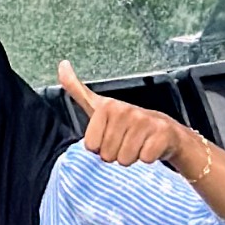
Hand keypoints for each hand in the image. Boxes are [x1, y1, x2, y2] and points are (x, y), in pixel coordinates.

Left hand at [56, 65, 179, 167]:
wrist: (162, 130)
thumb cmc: (126, 122)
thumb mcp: (97, 105)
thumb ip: (75, 88)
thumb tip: (62, 65)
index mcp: (107, 106)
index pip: (91, 146)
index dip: (100, 147)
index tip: (109, 136)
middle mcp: (126, 110)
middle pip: (107, 154)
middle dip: (115, 154)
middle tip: (124, 142)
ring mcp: (145, 121)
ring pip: (124, 159)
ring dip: (130, 157)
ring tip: (136, 145)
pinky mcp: (162, 133)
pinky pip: (144, 159)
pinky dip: (146, 158)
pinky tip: (149, 147)